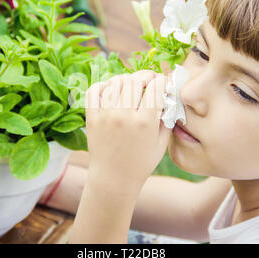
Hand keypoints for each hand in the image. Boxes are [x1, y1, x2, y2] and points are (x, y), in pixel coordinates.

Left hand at [84, 70, 171, 191]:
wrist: (113, 180)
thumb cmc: (140, 164)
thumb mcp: (161, 144)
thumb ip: (166, 118)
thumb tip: (166, 96)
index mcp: (144, 122)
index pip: (155, 86)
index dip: (161, 80)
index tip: (162, 83)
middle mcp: (123, 116)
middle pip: (134, 80)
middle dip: (144, 77)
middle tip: (147, 82)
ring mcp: (105, 115)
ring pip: (114, 82)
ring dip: (125, 80)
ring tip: (130, 87)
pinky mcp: (91, 118)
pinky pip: (93, 90)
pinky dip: (103, 85)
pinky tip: (111, 91)